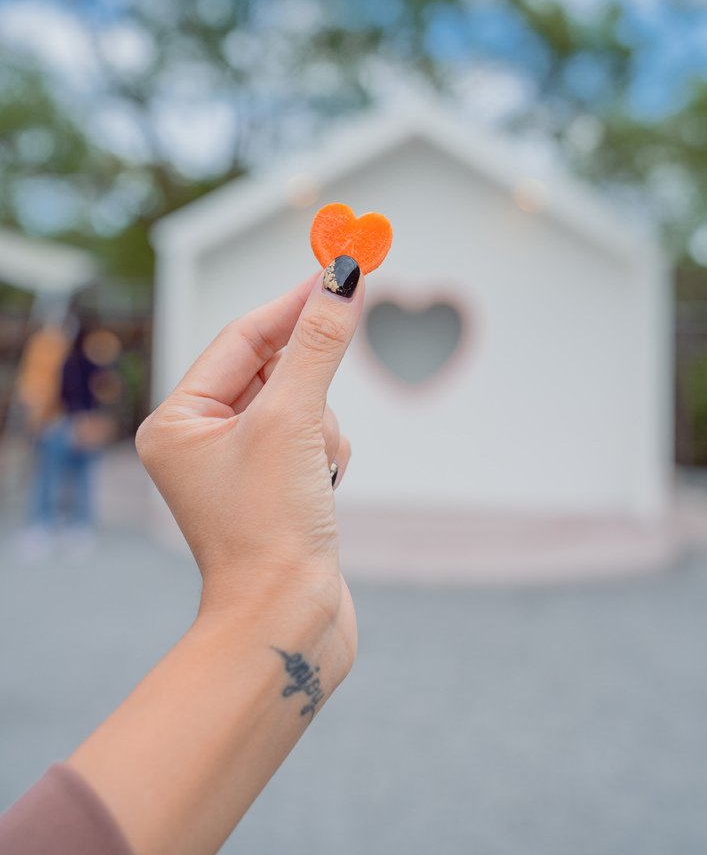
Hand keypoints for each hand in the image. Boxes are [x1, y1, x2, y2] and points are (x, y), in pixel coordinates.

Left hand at [136, 264, 363, 668]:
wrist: (289, 622)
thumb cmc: (271, 528)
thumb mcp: (294, 421)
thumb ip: (319, 345)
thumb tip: (343, 279)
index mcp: (177, 421)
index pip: (242, 338)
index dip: (294, 304)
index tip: (341, 270)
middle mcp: (200, 440)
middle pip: (272, 370)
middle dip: (308, 386)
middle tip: (332, 371)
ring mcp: (239, 465)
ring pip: (301, 404)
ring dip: (322, 427)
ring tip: (316, 472)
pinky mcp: (276, 486)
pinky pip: (312, 438)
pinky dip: (328, 452)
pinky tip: (324, 490)